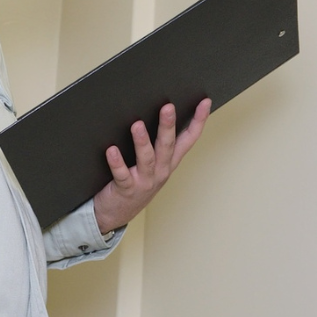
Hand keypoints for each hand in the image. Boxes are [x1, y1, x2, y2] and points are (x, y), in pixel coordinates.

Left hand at [91, 99, 210, 232]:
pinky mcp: (126, 189)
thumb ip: (156, 143)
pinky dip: (117, 163)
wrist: (116, 214)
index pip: (188, 139)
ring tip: (137, 125)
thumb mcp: (152, 165)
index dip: (198, 121)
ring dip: (142, 142)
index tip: (205, 102)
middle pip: (167, 146)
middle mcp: (161, 171)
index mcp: (169, 162)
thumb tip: (153, 110)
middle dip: (168, 126)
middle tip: (168, 107)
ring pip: (147, 159)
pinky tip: (111, 151)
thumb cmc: (134, 182)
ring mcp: (144, 181)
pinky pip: (122, 175)